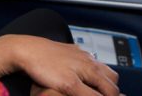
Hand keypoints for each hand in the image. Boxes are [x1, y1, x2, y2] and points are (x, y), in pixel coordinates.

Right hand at [4, 35, 119, 95]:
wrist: (28, 49)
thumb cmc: (45, 53)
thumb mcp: (68, 55)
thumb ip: (80, 61)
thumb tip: (90, 64)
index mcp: (88, 58)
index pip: (112, 75)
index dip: (112, 89)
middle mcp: (88, 63)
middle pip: (113, 82)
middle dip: (113, 94)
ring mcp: (81, 72)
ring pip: (109, 90)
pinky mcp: (70, 83)